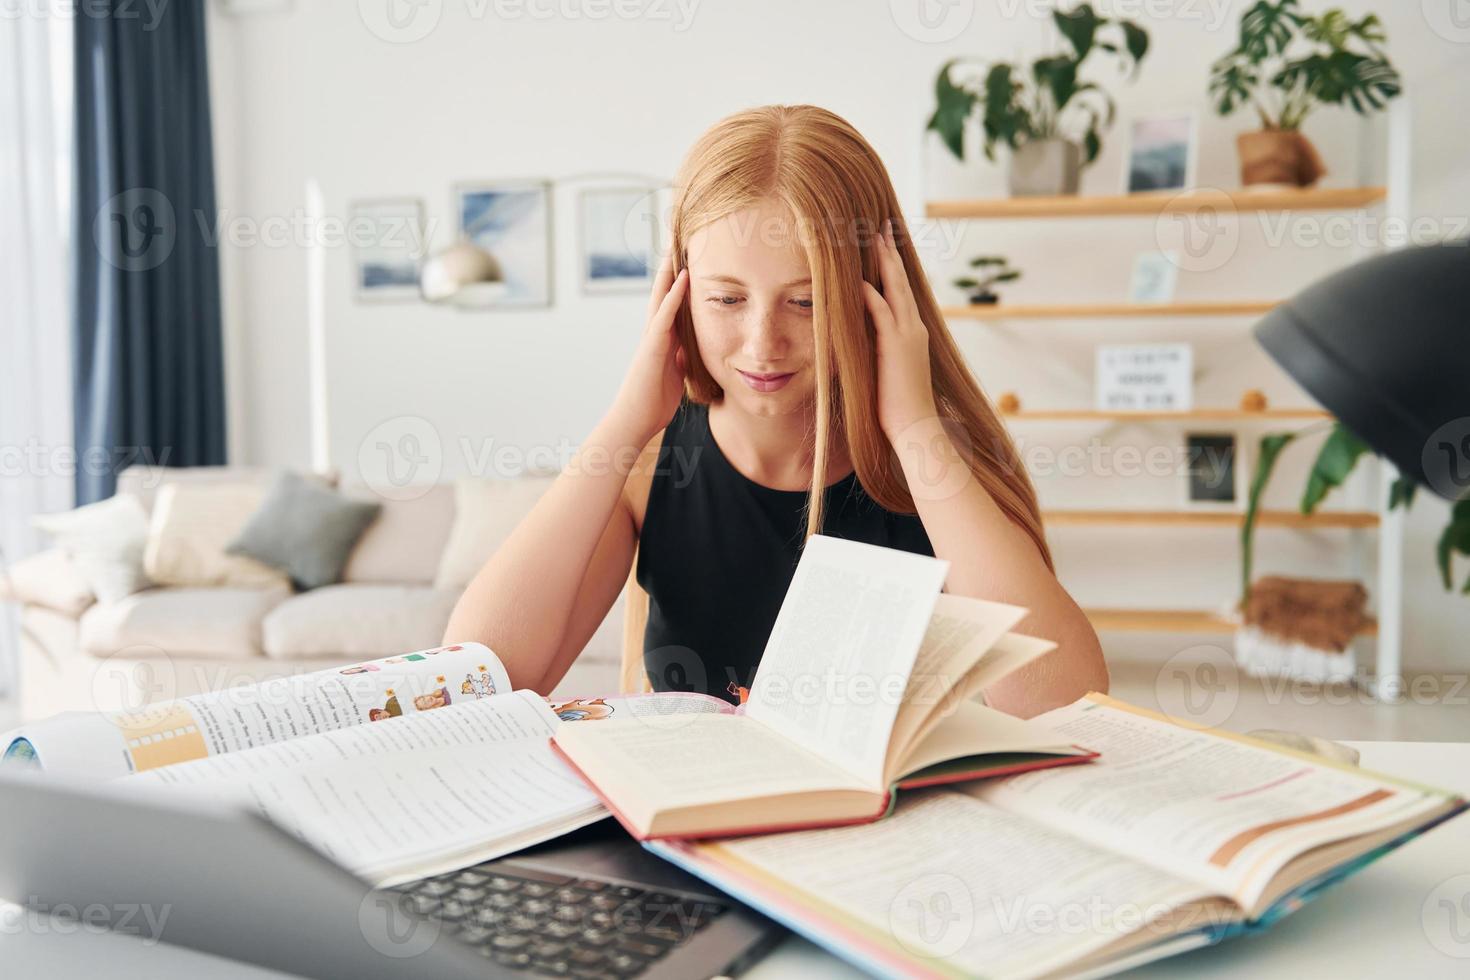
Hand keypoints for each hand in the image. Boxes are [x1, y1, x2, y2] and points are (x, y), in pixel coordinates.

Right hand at [608, 251, 689, 442]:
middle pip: (663, 293)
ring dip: (670, 271)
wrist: (634, 421)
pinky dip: (674, 295)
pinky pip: (664, 315)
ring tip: (677, 245)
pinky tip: (684, 277)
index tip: (689, 260)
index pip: (672, 305)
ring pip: (661, 296)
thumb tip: (692, 350)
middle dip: (670, 268)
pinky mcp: (652, 346)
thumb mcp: (675, 375)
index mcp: (662, 340)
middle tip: (677, 241)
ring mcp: (651, 338)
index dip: (680, 284)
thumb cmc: (653, 403)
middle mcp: (654, 333)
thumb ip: (682, 358)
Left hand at [862, 219, 938, 440]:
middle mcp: (913, 328)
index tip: (884, 244)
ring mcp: (907, 336)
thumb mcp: (889, 369)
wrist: (916, 427)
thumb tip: (864, 338)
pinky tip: (860, 279)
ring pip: (894, 289)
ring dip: (883, 262)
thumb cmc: (899, 406)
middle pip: (900, 281)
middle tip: (880, 226)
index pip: (901, 291)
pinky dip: (871, 296)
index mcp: (912, 332)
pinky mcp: (895, 348)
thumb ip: (881, 348)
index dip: (892, 266)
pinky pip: (881, 315)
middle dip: (889, 252)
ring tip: (873, 237)